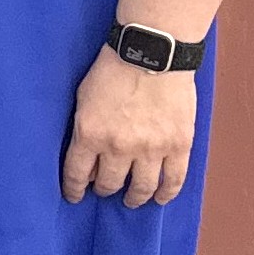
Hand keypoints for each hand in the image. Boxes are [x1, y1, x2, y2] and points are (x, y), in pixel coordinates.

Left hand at [62, 44, 200, 207]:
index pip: (77, 174)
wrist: (151, 54)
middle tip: (105, 190)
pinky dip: (167, 193)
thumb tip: (85, 158)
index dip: (74, 189)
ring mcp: (152, 149)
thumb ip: (83, 130)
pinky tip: (160, 198)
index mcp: (90, 134)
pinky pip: (174, 180)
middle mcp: (119, 147)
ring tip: (131, 199)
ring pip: (143, 188)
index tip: (74, 196)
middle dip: (104, 189)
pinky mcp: (179, 146)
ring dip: (135, 197)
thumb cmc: (111, 71)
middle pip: (110, 183)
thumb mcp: (82, 99)